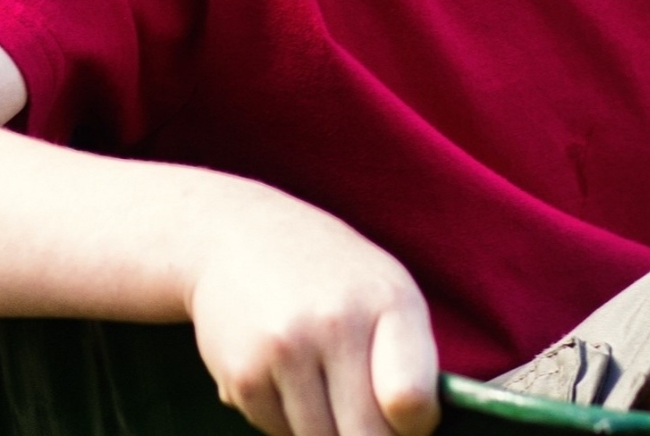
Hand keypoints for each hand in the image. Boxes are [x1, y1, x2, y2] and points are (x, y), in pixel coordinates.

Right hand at [185, 187, 440, 435]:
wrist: (235, 234)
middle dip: (368, 433)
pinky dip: (285, 419)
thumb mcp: (383, 291)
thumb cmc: (328, 275)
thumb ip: (409, 364)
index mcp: (387, 300)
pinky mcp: (245, 376)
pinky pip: (279, 433)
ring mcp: (286, 349)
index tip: (403, 415)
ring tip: (315, 376)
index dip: (414, 426)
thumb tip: (406, 435)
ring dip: (324, 429)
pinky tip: (279, 371)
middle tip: (355, 402)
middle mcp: (336, 322)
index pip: (412, 400)